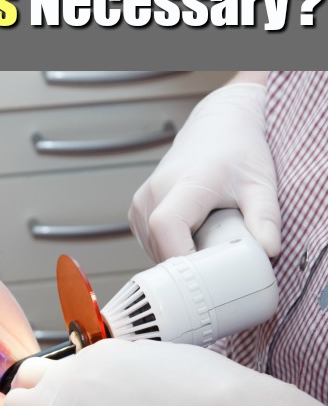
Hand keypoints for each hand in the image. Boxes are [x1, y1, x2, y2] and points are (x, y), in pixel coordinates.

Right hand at [129, 81, 280, 261]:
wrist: (216, 128)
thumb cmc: (236, 152)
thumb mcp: (260, 183)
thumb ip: (266, 216)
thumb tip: (268, 251)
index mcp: (185, 183)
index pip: (166, 226)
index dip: (180, 256)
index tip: (203, 276)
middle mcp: (154, 193)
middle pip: (160, 247)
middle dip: (189, 266)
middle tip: (219, 265)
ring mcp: (141, 203)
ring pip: (153, 250)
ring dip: (180, 258)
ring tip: (208, 244)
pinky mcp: (137, 212)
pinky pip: (150, 244)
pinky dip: (170, 250)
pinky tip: (192, 239)